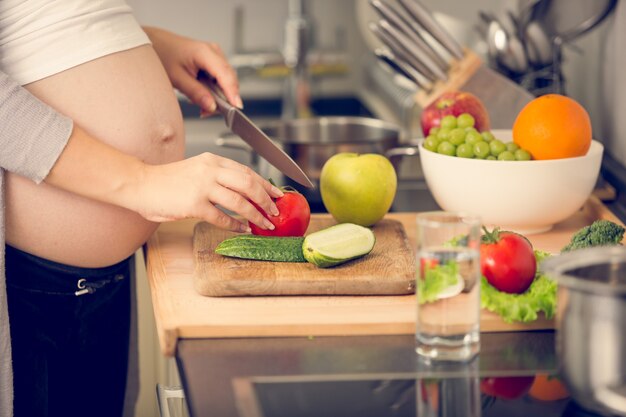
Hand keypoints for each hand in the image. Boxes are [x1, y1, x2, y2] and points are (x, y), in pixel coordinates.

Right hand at [133, 153, 282, 231]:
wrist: (140, 184)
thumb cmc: (166, 181)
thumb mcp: (196, 170)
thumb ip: (217, 176)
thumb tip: (243, 192)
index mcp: (212, 160)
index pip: (246, 171)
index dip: (265, 184)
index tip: (277, 194)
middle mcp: (210, 170)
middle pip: (249, 183)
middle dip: (266, 200)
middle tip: (275, 211)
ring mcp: (202, 187)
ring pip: (240, 201)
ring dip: (256, 215)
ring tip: (264, 224)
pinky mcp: (194, 204)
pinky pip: (222, 217)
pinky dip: (236, 225)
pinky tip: (243, 229)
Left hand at [144, 26, 242, 115]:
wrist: (155, 44)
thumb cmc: (162, 55)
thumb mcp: (176, 78)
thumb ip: (196, 93)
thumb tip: (212, 106)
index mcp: (204, 52)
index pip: (225, 74)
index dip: (232, 92)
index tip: (236, 107)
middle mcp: (213, 52)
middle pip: (229, 79)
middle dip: (223, 99)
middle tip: (207, 112)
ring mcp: (215, 56)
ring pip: (226, 81)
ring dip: (218, 96)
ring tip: (201, 106)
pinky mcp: (214, 61)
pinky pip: (221, 79)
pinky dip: (215, 91)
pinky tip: (203, 96)